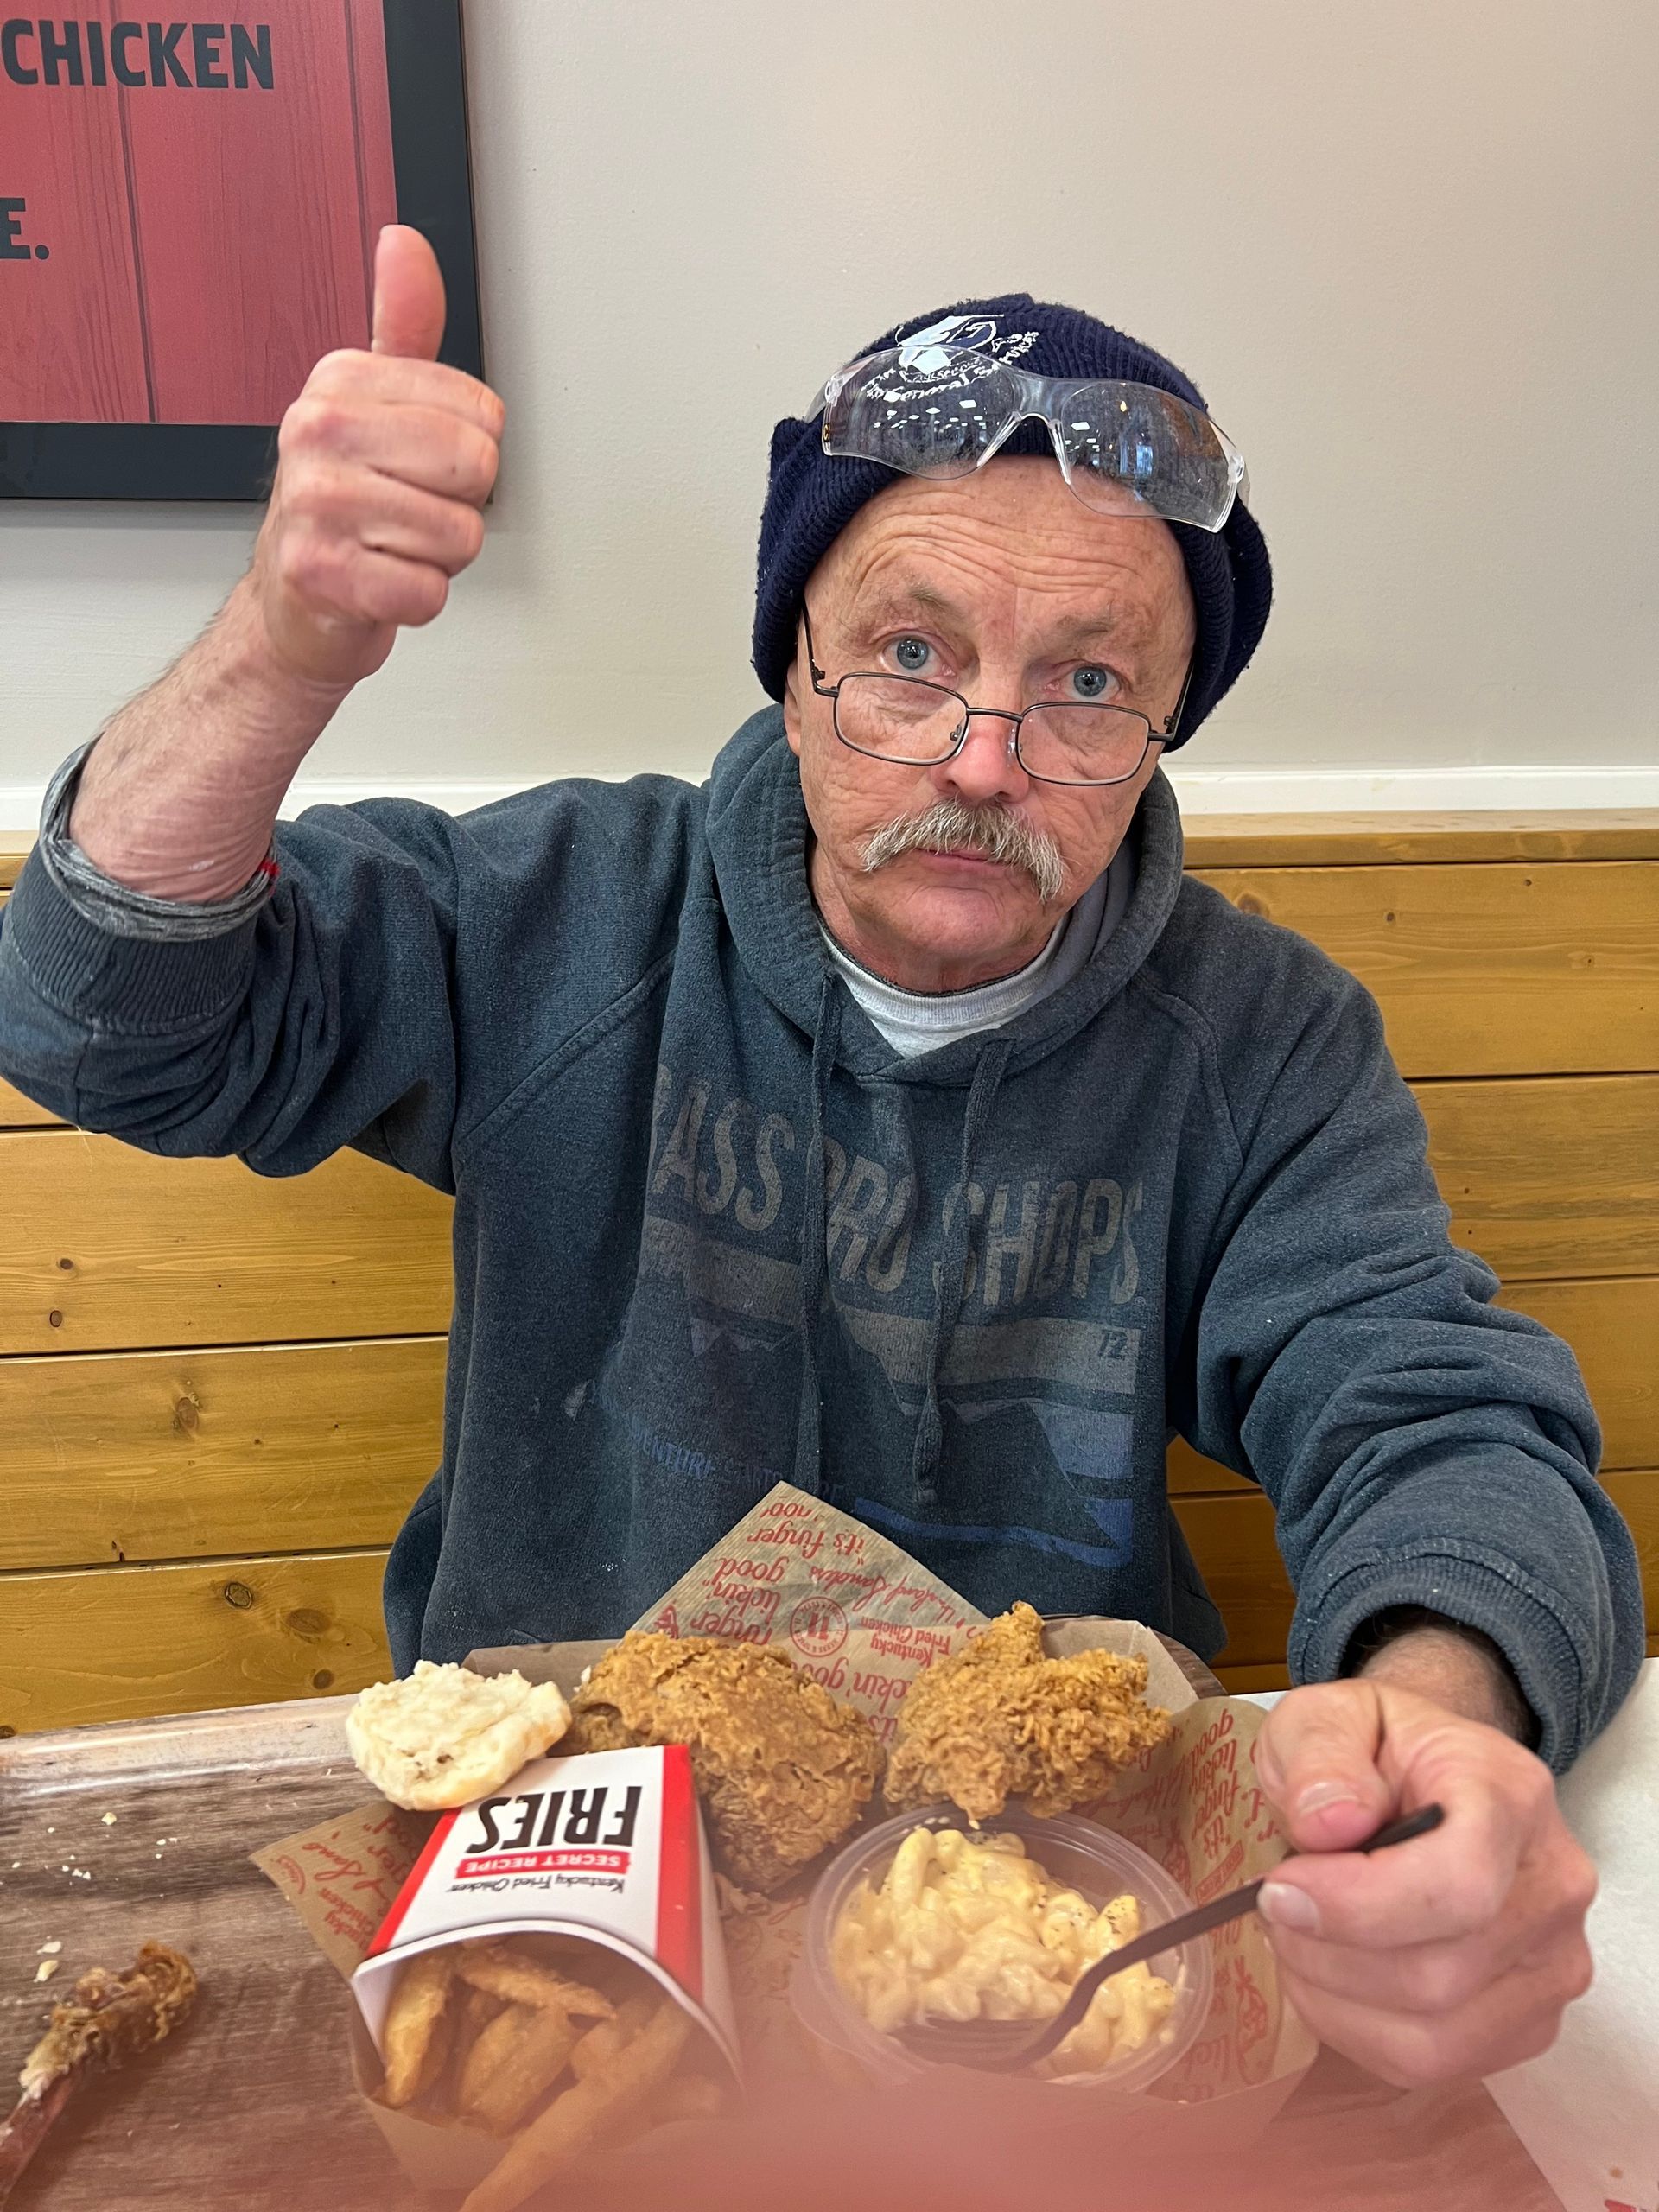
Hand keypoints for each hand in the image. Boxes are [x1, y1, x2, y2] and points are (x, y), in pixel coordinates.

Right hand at [250, 224, 503, 688]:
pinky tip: (380, 581)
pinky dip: (418, 599)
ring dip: (438, 555)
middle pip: (475, 468)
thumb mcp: (373, 403)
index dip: (469, 453)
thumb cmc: (343, 503)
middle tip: (409, 509)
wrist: (295, 598)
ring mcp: (315, 503)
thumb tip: (404, 242)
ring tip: (390, 545)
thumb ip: (403, 325)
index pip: (483, 416)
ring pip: (458, 535)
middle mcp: (318, 432)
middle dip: (459, 504)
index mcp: (340, 383)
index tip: (417, 464)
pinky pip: (429, 591)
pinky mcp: (322, 574)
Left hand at [1251, 1679, 1595, 2087]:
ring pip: (1435, 2039)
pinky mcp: (1529, 2023)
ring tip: (1297, 1941)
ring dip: (1334, 2000)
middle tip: (1274, 1907)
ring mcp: (1552, 1965)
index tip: (1279, 1888)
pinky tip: (1331, 1976)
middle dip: (1326, 1954)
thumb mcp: (1327, 1715)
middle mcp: (1553, 1887)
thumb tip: (1327, 1824)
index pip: (1458, 1884)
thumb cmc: (1375, 1750)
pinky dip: (1358, 2032)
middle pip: (1438, 1976)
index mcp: (1512, 1795)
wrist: (1429, 1780)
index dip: (1355, 1905)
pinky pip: (1435, 2066)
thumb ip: (1319, 1751)